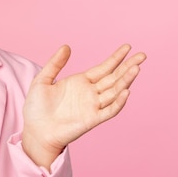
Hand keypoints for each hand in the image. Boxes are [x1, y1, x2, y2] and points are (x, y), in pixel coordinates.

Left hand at [22, 44, 145, 168]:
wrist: (34, 130)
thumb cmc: (37, 107)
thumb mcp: (43, 80)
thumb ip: (55, 63)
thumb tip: (67, 46)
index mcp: (81, 82)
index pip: (103, 68)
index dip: (116, 58)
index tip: (127, 47)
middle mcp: (90, 93)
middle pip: (114, 78)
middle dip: (128, 66)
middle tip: (142, 55)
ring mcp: (92, 106)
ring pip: (115, 92)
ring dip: (126, 81)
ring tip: (136, 68)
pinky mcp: (92, 119)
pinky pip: (109, 110)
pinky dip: (119, 102)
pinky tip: (126, 91)